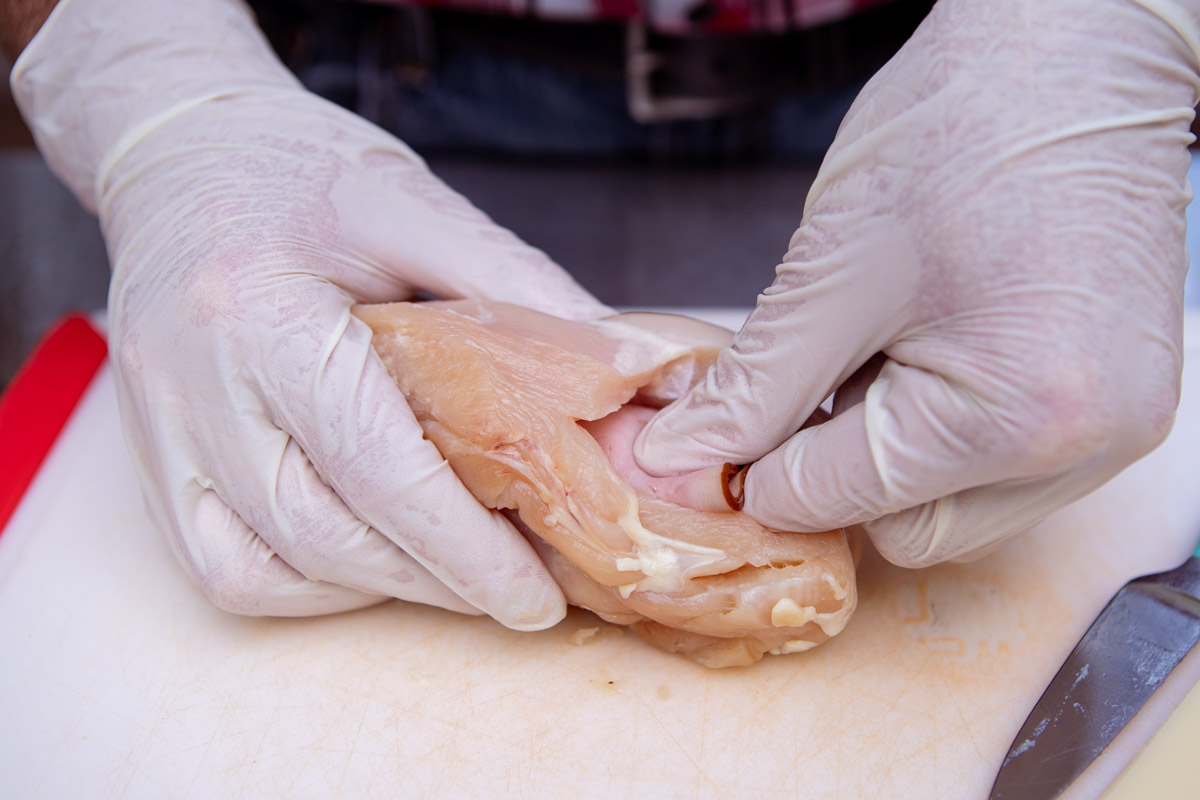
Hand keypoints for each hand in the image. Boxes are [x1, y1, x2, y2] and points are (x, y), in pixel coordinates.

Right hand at [13, 0, 608, 625]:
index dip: (462, 547)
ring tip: (455, 570)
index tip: (533, 597)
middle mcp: (193, 383)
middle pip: (323, 531)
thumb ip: (518, 289)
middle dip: (434, 579)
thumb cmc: (296, 167)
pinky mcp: (153, 454)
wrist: (179, 152)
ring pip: (267, 565)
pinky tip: (367, 557)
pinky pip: (220, 566)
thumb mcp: (415, 207)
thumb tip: (628, 366)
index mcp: (261, 309)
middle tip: (518, 588)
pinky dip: (306, 582)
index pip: (373, 463)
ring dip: (376, 587)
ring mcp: (162, 429)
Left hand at [636, 0, 1198, 566]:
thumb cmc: (961, 133)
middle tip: (817, 371)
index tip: (716, 432)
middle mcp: (1084, 450)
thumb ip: (752, 387)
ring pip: (950, 510)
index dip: (757, 468)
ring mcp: (1113, 435)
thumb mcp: (832, 270)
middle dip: (833, 467)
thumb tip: (679, 461)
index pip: (835, 501)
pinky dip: (941, 436)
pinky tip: (930, 355)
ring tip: (885, 349)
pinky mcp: (1117, 410)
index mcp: (1016, 417)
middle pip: (902, 530)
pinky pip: (998, 471)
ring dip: (889, 456)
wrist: (1077, 55)